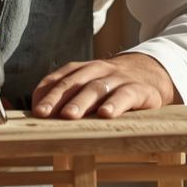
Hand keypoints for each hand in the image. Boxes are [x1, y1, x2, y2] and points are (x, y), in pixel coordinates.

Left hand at [30, 53, 178, 119]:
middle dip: (57, 98)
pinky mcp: (140, 90)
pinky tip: (106, 115)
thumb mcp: (92, 86)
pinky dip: (115, 104)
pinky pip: (126, 95)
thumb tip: (41, 117)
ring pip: (97, 87)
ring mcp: (119, 78)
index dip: (45, 92)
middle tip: (43, 114)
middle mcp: (99, 70)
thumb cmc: (114, 87)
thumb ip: (70, 98)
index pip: (60, 78)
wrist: (153, 73)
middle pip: (74, 82)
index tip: (33, 110)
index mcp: (84, 69)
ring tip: (69, 116)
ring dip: (81, 102)